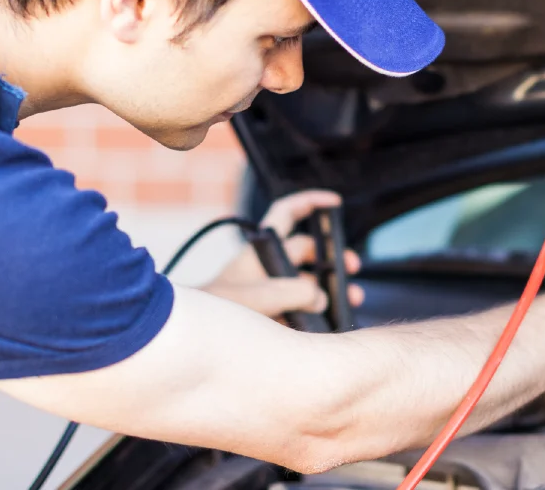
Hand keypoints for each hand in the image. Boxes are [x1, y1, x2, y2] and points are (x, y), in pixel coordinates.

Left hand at [206, 189, 363, 319]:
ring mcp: (270, 292)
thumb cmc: (214, 313)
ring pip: (308, 284)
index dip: (309, 202)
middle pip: (307, 253)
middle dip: (333, 257)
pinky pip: (302, 310)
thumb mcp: (257, 297)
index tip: (334, 202)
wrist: (192, 343)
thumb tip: (320, 297)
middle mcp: (267, 267)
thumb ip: (293, 293)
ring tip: (351, 299)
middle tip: (352, 269)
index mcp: (261, 251)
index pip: (285, 214)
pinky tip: (332, 325)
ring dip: (331, 290)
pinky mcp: (273, 317)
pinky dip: (318, 315)